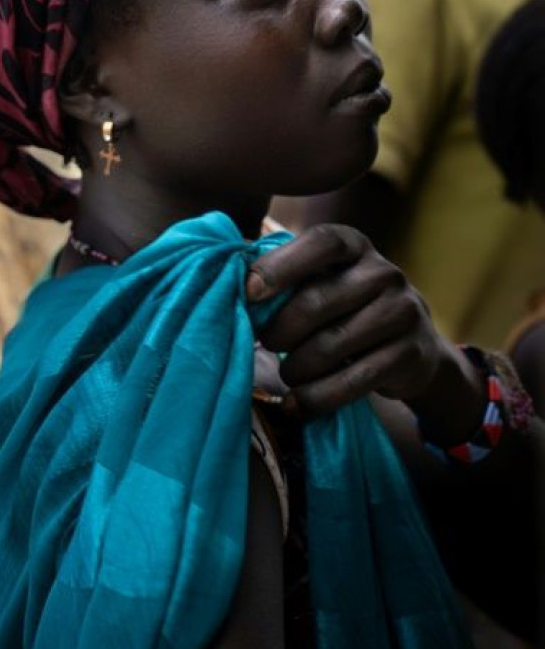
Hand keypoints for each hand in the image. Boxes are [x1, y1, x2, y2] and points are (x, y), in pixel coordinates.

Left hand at [247, 224, 445, 417]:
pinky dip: (317, 398)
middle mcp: (384, 272)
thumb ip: (289, 278)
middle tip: (266, 345)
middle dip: (280, 330)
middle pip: (317, 301)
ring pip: (331, 346)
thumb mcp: (326, 281)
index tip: (249, 292)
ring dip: (296, 368)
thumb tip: (234, 289)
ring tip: (288, 374)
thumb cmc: (347, 307)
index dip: (281, 266)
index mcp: (355, 245)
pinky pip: (353, 381)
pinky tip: (296, 405)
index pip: (320, 242)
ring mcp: (403, 311)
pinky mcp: (410, 354)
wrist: (414, 345)